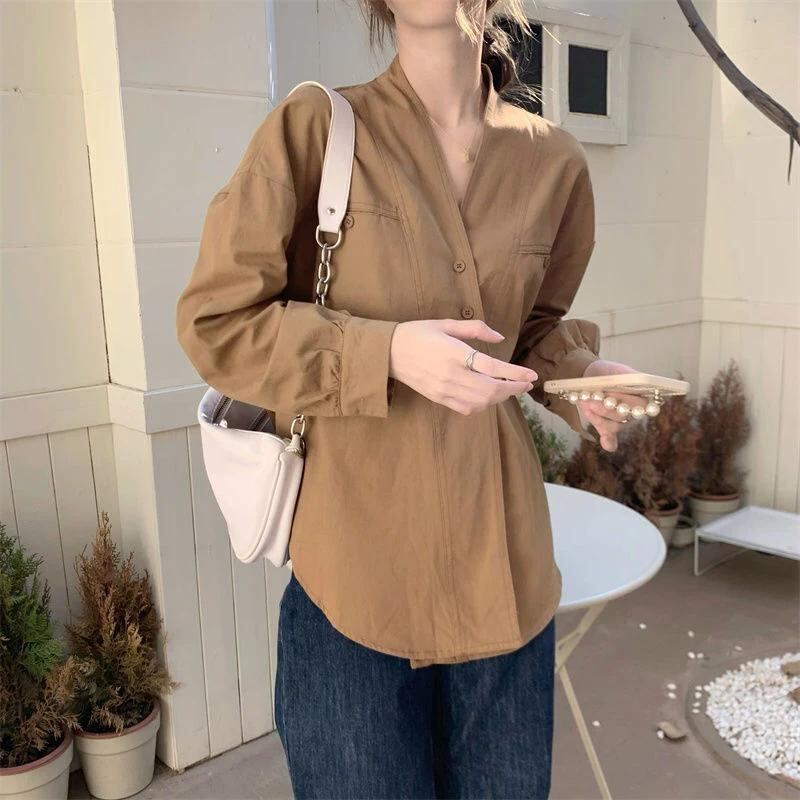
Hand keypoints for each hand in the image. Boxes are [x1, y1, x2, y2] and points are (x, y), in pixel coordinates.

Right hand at [389, 319, 537, 415]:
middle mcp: (451, 374)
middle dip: (513, 389)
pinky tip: (490, 397)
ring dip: (500, 398)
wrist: (388, 352)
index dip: (516, 373)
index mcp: (454, 353)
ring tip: (510, 389)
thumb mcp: (446, 324)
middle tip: (526, 384)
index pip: (492, 368)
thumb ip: (475, 329)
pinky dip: (484, 405)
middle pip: (491, 389)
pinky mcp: (439, 398)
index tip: (532, 375)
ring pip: (481, 402)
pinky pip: (467, 408)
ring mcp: (444, 390)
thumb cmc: (417, 333)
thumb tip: (500, 336)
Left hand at [578, 360, 643, 451]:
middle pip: (625, 416)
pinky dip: (609, 443)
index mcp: (641, 397)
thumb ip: (630, 377)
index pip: (642, 405)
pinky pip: (611, 440)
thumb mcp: (618, 370)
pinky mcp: (607, 428)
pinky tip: (606, 443)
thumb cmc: (607, 373)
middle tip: (593, 399)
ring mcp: (621, 421)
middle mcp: (633, 411)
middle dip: (607, 408)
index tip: (611, 394)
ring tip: (588, 403)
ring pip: (615, 425)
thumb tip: (638, 382)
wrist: (587, 376)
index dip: (628, 401)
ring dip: (599, 416)